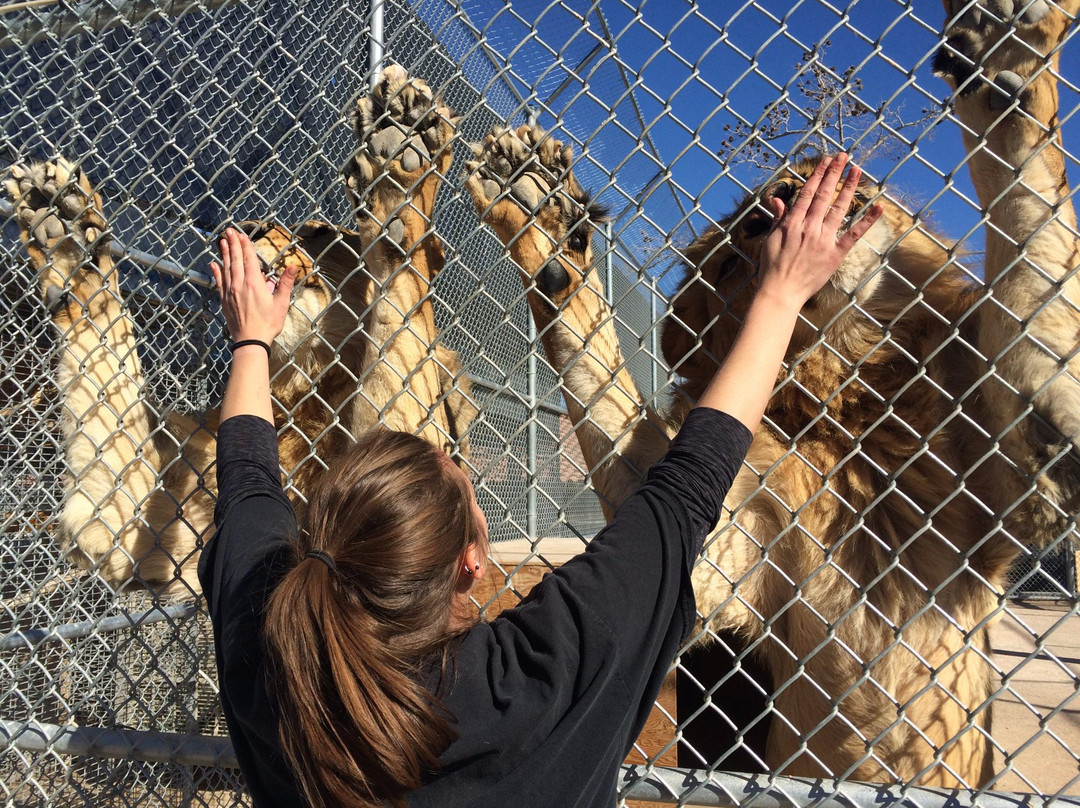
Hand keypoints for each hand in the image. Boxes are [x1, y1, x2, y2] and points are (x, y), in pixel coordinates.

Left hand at [210, 228, 297, 343]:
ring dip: (224, 254)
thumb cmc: (268, 324)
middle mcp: (239, 285)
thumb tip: (293, 267)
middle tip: (229, 231)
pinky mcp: (224, 300)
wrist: (250, 341)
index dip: (245, 246)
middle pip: (235, 260)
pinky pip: (219, 282)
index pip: (249, 260)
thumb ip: (285, 283)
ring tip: (222, 241)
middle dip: (233, 244)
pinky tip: (213, 264)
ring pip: (226, 268)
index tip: (242, 235)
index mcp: (254, 284)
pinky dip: (216, 271)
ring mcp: (230, 292)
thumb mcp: (281, 304)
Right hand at [757, 153, 882, 309]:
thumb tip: (779, 199)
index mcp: (793, 223)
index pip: (807, 193)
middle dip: (834, 173)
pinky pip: (854, 234)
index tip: (826, 161)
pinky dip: (867, 221)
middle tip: (843, 156)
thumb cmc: (772, 267)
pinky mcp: (836, 254)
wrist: (780, 292)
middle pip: (824, 195)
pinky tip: (878, 207)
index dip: (818, 175)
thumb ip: (779, 218)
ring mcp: (824, 240)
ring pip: (839, 208)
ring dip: (849, 188)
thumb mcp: (771, 239)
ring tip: (857, 170)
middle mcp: (810, 228)